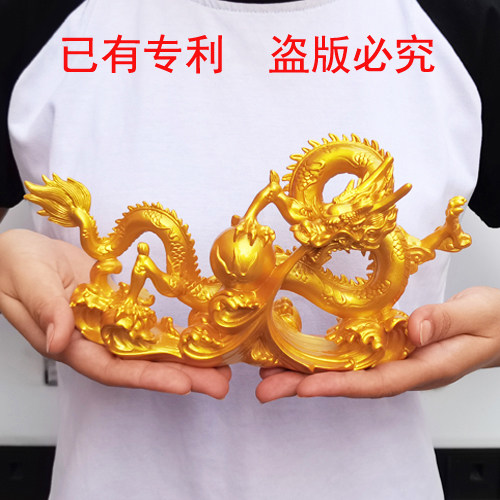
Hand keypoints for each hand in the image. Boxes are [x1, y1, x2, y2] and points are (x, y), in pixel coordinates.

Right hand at [0, 229, 230, 397]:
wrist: (21, 251)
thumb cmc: (14, 267)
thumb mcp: (28, 283)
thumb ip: (45, 311)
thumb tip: (57, 341)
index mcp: (71, 343)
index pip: (112, 368)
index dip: (147, 377)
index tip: (183, 384)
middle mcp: (94, 341)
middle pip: (141, 364)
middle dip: (182, 375)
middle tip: (220, 384)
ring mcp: (109, 324)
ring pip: (150, 346)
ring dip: (185, 356)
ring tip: (221, 366)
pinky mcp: (118, 306)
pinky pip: (148, 321)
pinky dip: (172, 330)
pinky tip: (198, 335)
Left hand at [256, 287, 499, 401]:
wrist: (499, 325)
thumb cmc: (493, 322)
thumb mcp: (477, 315)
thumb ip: (446, 321)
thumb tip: (413, 328)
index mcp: (426, 367)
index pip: (379, 382)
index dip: (341, 385)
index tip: (305, 386)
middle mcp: (404, 369)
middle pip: (351, 383)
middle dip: (307, 386)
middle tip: (266, 389)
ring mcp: (395, 360)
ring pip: (346, 372)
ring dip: (307, 374)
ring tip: (269, 376)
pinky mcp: (389, 348)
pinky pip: (352, 357)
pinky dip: (323, 358)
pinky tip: (298, 357)